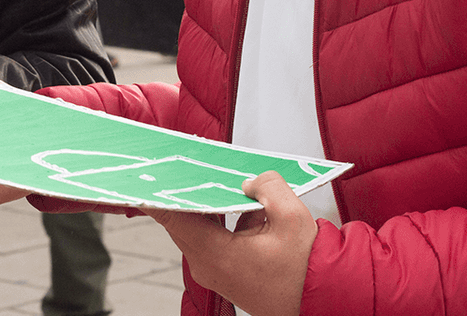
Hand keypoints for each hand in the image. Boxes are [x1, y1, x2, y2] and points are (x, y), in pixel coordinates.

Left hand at [142, 171, 315, 315]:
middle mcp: (208, 266)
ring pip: (196, 227)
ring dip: (205, 204)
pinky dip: (218, 219)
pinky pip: (211, 238)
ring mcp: (214, 271)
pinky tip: (236, 204)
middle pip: (182, 219)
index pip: (172, 216)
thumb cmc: (308, 271)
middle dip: (184, 191)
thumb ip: (267, 186)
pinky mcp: (225, 272)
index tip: (140, 175)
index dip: (154, 193)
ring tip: (212, 178)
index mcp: (215, 254)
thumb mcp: (292, 217)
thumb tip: (250, 179)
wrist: (326, 301)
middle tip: (180, 164)